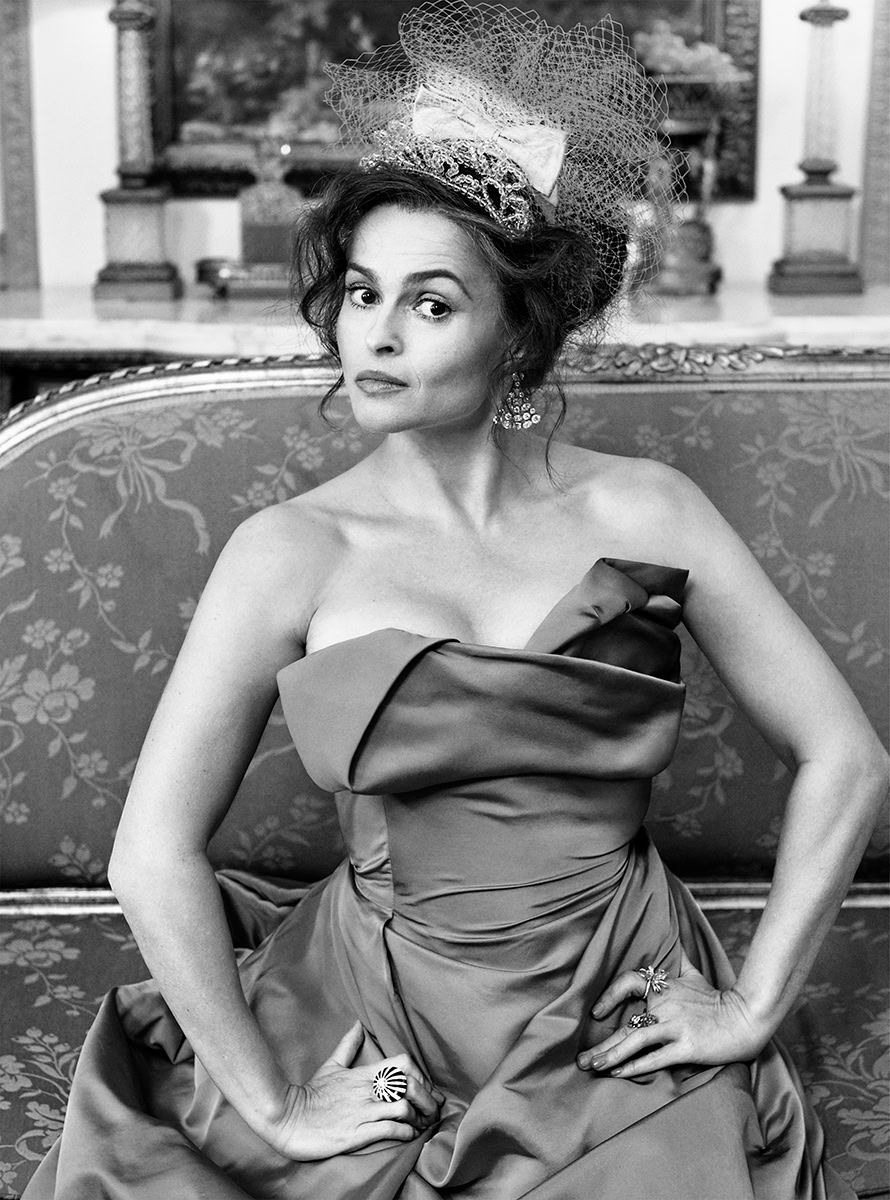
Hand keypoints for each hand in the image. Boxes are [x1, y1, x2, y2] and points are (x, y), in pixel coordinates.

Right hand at [263, 1021, 443, 1160]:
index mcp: (364, 1074)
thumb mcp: (331, 1066)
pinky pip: (390, 1130)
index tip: (424, 1089)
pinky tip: (407, 1135)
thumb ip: (347, 1046)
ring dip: (418, 1119)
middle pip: (411, 1085)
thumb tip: (358, 1025)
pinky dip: (404, 1133)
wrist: (287, 1117)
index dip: (420, 1076)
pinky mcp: (356, 1133)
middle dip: (426, 1099)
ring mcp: (362, 1112)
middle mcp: (367, 1091)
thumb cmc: (311, 1094)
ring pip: (404, 1108)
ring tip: (420, 1126)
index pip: (403, 1064)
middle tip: (430, 1111)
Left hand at [577, 950, 770, 1078]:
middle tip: (581, 1059)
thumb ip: (678, 958)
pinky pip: (656, 1057)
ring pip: (636, 1041)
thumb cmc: (717, 999)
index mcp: (665, 988)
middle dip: (601, 1044)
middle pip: (626, 1023)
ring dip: (611, 1056)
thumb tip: (671, 931)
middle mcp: (666, 1005)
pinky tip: (619, 1074)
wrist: (746, 1019)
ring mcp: (676, 1026)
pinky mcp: (687, 1046)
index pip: (630, 981)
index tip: (596, 1011)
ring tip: (593, 1068)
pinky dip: (635, 1066)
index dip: (611, 995)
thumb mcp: (695, 974)